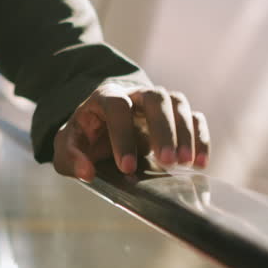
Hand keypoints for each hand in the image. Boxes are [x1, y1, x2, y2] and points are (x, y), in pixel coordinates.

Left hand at [53, 83, 209, 182]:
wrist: (99, 128)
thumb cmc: (84, 138)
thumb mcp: (67, 148)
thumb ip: (71, 158)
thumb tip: (86, 172)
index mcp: (105, 97)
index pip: (118, 106)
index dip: (123, 135)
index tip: (127, 167)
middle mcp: (135, 94)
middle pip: (156, 98)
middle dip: (163, 129)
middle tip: (167, 162)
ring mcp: (157, 103)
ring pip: (177, 103)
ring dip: (184, 132)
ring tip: (185, 163)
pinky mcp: (173, 116)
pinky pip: (193, 118)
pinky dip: (201, 138)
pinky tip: (201, 163)